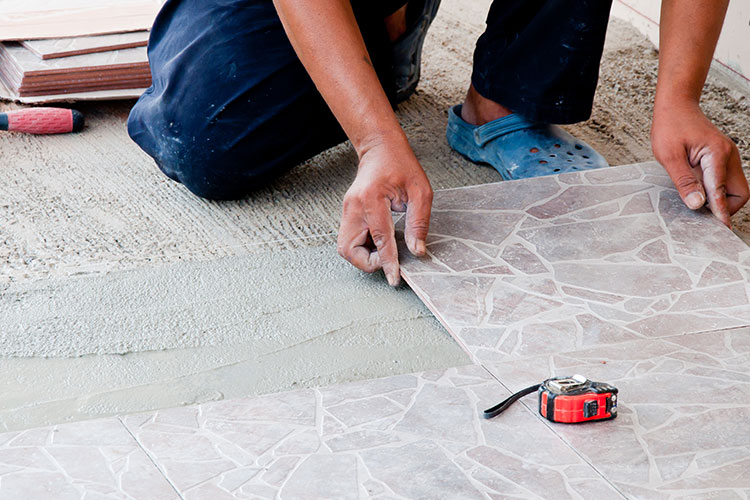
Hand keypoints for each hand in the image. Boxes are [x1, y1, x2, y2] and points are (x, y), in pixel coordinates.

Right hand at [337, 135, 432, 285]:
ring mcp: (346, 211)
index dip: (387, 262)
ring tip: (384, 248)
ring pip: (346, 248)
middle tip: (388, 258)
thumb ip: (418, 223)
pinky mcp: (347, 214)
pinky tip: (378, 240)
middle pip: (350, 249)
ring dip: (364, 256)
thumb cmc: (401, 165)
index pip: (379, 239)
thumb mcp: (420, 192)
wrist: (381, 149)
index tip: (394, 278)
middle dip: (369, 261)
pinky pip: (349, 240)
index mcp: (371, 200)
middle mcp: (353, 207)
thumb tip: (417, 250)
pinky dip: (362, 247)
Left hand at [651, 101, 748, 225]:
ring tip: (696, 199)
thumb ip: (684, 181)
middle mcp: (728, 156)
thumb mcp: (669, 156)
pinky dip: (716, 190)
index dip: (721, 211)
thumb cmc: (670, 127)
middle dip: (725, 207)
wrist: (676, 107)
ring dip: (720, 199)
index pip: (723, 190)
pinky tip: (698, 191)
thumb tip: (697, 204)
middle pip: (739, 193)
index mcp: (716, 154)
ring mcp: (728, 158)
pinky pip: (726, 181)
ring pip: (735, 188)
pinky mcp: (722, 159)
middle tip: (702, 214)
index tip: (720, 228)